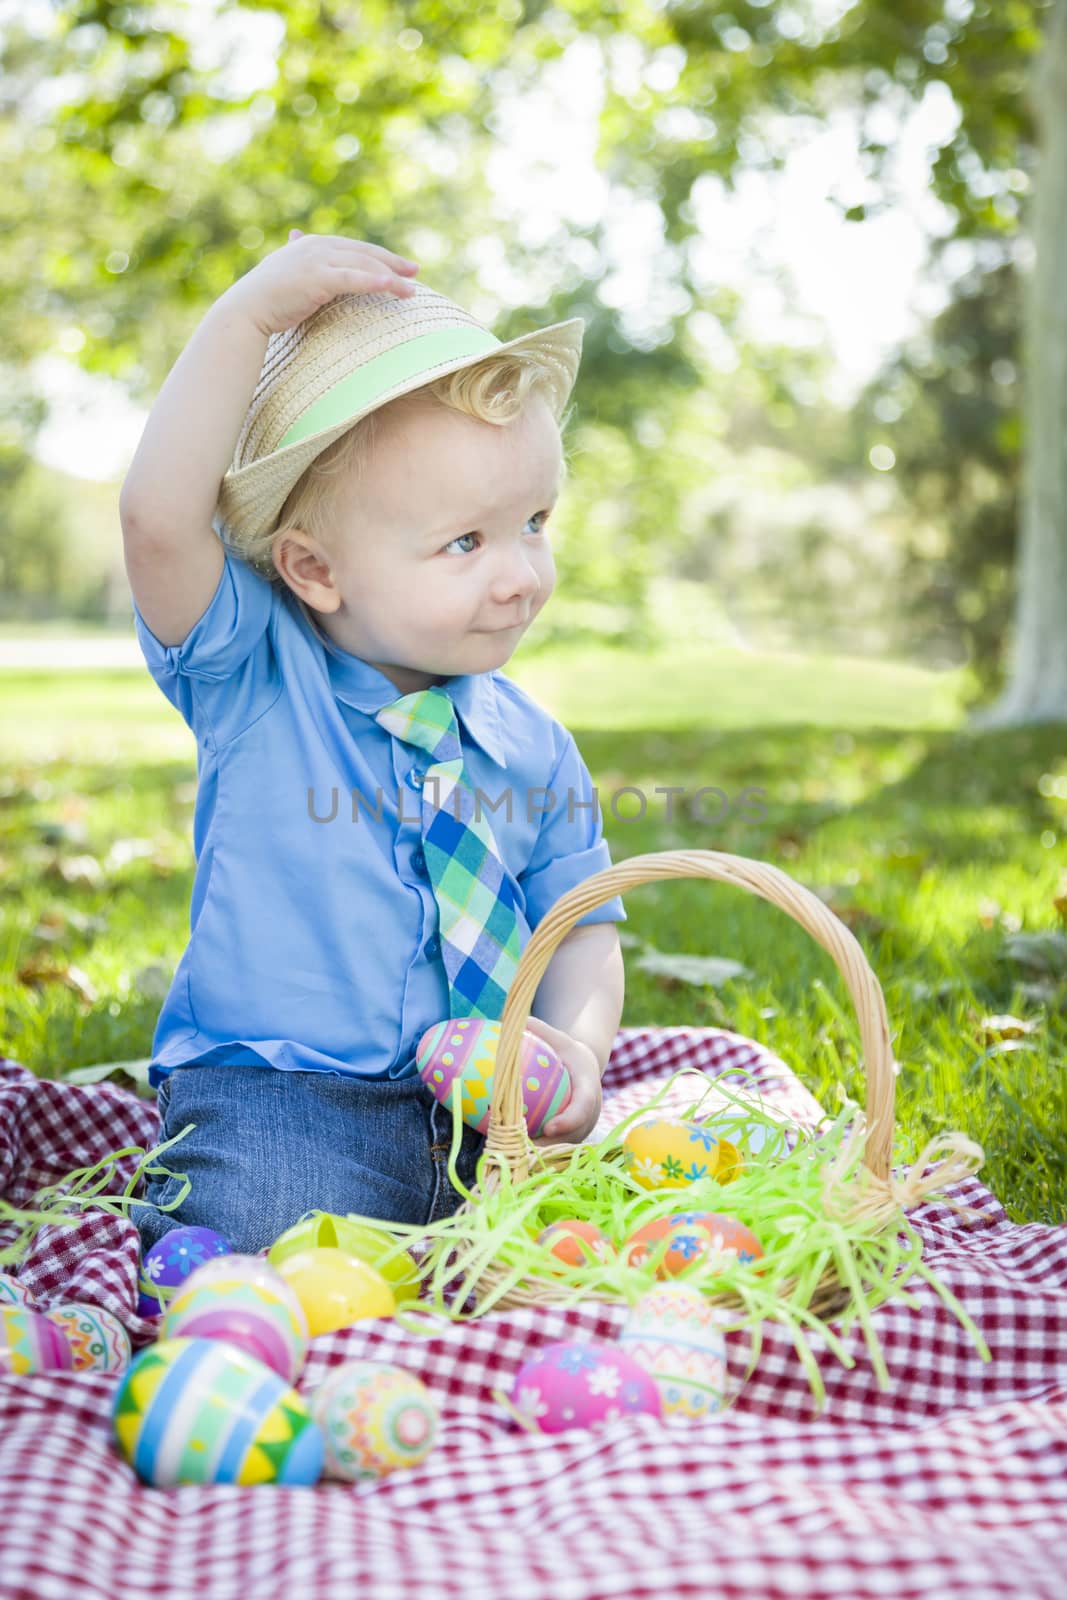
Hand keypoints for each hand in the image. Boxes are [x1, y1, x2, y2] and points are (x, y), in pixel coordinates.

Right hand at [226, 229, 419, 337]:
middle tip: (415, 272)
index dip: (380, 256)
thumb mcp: (289, 273)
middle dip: (392, 262)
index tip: (401, 266)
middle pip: (365, 252)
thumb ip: (301, 259)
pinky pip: (354, 279)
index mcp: (314, 244)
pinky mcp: (318, 278)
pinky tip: (392, 286)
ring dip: (391, 276)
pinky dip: (375, 281)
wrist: (247, 310)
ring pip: (364, 264)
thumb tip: (297, 237)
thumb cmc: (268, 298)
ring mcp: (318, 260)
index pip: (355, 248)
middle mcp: (318, 247)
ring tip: (411, 290)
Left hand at [524, 1015, 603, 1147]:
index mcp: (588, 1088)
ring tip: (514, 1159)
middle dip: (550, 1147)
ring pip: (564, 1148)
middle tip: (523, 1151)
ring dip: (541, 1156)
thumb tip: (509, 1022)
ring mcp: (583, 1129)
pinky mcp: (573, 1138)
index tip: (549, 1127)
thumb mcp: (557, 1037)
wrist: (584, 1067)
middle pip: (573, 1136)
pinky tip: (512, 1156)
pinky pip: (556, 1149)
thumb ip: (538, 1030)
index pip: (582, 1108)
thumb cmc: (566, 1051)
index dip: (569, 1120)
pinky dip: (537, 1154)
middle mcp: (589, 1114)